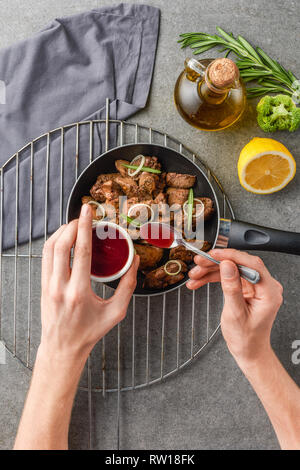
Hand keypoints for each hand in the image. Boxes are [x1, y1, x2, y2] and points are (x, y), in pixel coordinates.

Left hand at [40, 203, 138, 361]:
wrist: (63, 347)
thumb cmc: (89, 331)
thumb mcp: (116, 312)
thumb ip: (128, 285)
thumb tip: (134, 261)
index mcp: (79, 292)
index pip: (81, 251)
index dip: (85, 228)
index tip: (87, 212)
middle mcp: (60, 286)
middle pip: (61, 245)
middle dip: (72, 225)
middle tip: (84, 217)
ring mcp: (48, 285)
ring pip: (49, 248)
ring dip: (62, 232)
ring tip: (75, 225)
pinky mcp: (43, 285)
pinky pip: (45, 256)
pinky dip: (54, 242)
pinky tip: (64, 239)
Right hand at [187, 249, 282, 365]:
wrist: (248, 350)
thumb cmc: (246, 338)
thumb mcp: (235, 314)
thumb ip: (231, 288)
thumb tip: (227, 266)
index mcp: (269, 292)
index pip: (252, 264)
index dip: (232, 256)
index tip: (215, 255)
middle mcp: (265, 286)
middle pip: (239, 265)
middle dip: (216, 264)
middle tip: (199, 263)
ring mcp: (256, 287)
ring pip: (232, 269)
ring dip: (211, 271)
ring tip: (195, 275)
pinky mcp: (247, 288)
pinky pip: (230, 277)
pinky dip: (214, 278)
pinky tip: (201, 280)